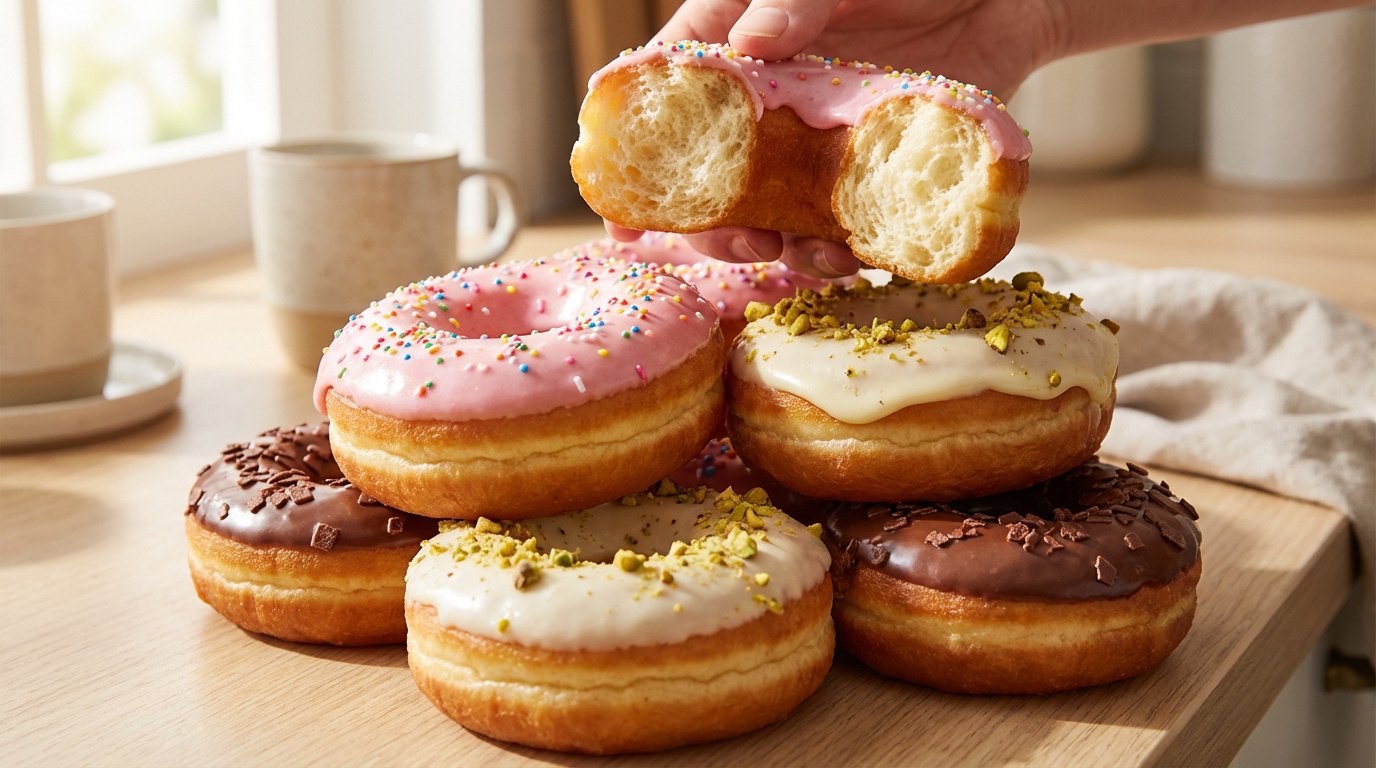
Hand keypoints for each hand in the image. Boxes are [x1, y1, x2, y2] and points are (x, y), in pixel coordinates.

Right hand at [602, 1, 1055, 278]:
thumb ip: (793, 0)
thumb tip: (749, 44)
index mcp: (738, 50)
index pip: (665, 102)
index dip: (637, 159)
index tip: (624, 216)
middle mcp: (768, 107)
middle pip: (710, 179)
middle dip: (712, 225)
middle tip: (738, 242)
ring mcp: (817, 146)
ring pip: (771, 213)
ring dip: (775, 247)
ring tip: (798, 255)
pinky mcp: (870, 173)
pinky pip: (841, 224)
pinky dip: (839, 250)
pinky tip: (848, 256)